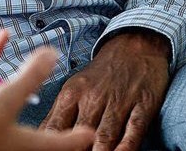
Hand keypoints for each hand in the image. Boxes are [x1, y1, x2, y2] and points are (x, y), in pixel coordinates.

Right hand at [0, 48, 93, 150]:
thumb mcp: (5, 100)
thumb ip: (29, 77)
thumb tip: (52, 54)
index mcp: (27, 141)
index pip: (59, 140)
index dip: (75, 136)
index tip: (89, 134)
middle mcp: (13, 148)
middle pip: (38, 141)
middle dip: (51, 133)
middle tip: (63, 133)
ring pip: (9, 131)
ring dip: (12, 115)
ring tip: (18, 107)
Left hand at [40, 30, 171, 150]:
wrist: (134, 45)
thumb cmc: (101, 73)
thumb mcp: (73, 87)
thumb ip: (58, 115)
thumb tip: (42, 138)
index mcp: (72, 95)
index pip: (55, 127)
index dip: (52, 144)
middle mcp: (93, 98)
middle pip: (80, 135)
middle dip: (76, 150)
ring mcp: (119, 101)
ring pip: (105, 135)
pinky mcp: (143, 104)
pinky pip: (134, 130)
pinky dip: (126, 145)